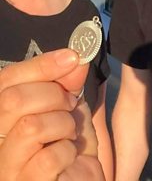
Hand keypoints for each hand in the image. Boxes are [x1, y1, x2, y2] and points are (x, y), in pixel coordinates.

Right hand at [0, 49, 103, 180]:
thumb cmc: (71, 151)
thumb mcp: (71, 111)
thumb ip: (68, 84)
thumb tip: (72, 58)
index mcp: (4, 119)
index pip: (4, 81)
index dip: (39, 64)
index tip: (72, 56)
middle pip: (13, 99)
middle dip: (54, 95)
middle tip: (70, 104)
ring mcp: (6, 168)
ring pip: (30, 126)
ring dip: (63, 124)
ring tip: (69, 135)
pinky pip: (47, 159)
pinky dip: (68, 152)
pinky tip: (69, 157)